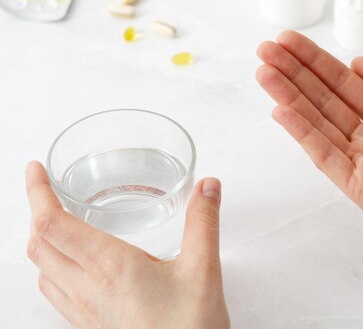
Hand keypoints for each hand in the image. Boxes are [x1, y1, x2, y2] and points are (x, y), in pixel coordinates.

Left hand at [25, 161, 229, 328]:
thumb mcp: (203, 269)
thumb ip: (203, 223)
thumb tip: (206, 188)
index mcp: (110, 267)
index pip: (54, 224)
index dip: (37, 193)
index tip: (36, 170)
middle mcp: (89, 290)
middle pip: (39, 246)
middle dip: (36, 212)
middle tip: (45, 189)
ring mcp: (86, 312)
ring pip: (42, 272)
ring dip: (41, 242)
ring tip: (56, 223)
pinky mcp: (93, 327)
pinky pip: (56, 294)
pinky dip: (52, 270)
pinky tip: (76, 268)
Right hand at [256, 31, 362, 240]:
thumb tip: (356, 63)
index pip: (340, 82)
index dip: (313, 61)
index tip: (287, 41)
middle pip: (322, 100)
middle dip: (292, 75)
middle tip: (265, 51)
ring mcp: (362, 162)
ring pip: (318, 125)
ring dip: (289, 99)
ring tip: (264, 72)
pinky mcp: (361, 187)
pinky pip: (327, 157)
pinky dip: (304, 134)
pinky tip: (283, 110)